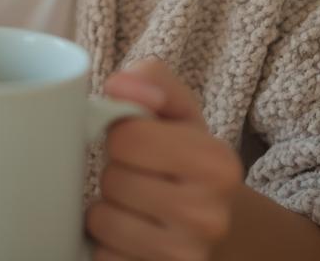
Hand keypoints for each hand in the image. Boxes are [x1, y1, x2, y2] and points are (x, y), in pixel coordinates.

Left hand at [85, 58, 243, 260]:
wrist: (215, 223)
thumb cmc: (185, 156)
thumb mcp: (178, 108)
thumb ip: (150, 77)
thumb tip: (120, 87)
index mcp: (217, 163)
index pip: (126, 137)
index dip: (122, 134)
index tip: (141, 142)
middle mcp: (208, 216)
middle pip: (113, 179)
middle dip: (117, 172)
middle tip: (141, 176)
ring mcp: (187, 258)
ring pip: (102, 221)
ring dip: (108, 210)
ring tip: (135, 206)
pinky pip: (103, 257)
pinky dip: (108, 245)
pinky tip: (132, 236)